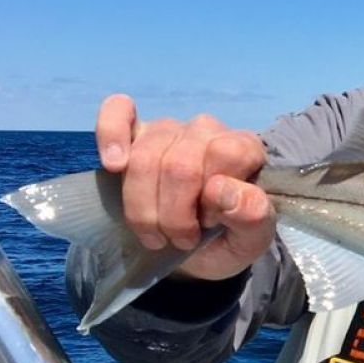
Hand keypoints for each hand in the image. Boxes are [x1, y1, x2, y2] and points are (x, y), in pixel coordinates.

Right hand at [96, 94, 274, 280]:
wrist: (198, 251)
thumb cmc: (227, 239)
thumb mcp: (251, 242)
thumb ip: (252, 217)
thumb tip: (224, 190)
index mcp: (244, 149)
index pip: (225, 153)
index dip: (210, 199)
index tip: (209, 225)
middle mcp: (207, 131)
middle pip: (178, 165)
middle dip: (173, 215)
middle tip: (182, 240)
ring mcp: (169, 129)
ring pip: (143, 159)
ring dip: (143, 209)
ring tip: (157, 235)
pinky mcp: (136, 133)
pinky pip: (118, 112)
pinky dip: (111, 135)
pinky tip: (114, 166)